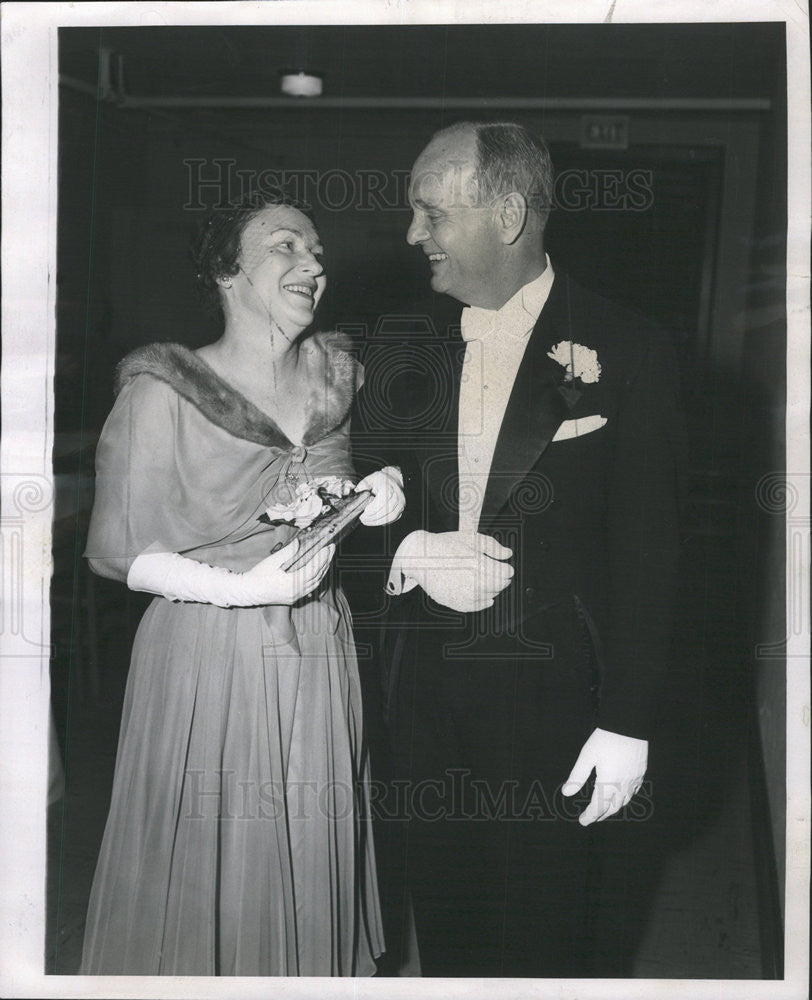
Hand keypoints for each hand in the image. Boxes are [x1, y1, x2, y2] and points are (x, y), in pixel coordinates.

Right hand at [240, 538, 334, 605]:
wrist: (248, 591)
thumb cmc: (258, 575)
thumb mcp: (272, 560)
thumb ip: (288, 551)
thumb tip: (299, 542)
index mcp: (291, 583)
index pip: (313, 570)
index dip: (322, 558)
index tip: (327, 547)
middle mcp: (296, 592)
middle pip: (317, 576)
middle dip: (326, 561)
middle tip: (331, 548)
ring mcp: (295, 596)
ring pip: (316, 583)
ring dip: (323, 570)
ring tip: (327, 557)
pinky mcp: (293, 598)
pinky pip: (310, 588)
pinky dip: (316, 578)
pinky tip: (318, 570)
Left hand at [356, 466, 405, 525]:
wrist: (394, 480)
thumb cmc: (381, 480)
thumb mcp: (371, 478)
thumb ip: (363, 484)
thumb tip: (356, 491)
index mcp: (389, 487)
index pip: (382, 500)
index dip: (373, 508)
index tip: (365, 512)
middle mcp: (397, 496)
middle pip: (386, 510)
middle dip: (373, 516)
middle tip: (362, 518)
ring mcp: (400, 503)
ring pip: (390, 516)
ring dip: (377, 521)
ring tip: (366, 521)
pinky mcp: (401, 510)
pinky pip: (393, 519)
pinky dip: (383, 522)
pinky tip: (374, 521)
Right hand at [386, 530, 512, 611]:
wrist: (420, 556)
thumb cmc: (446, 544)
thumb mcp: (471, 538)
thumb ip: (493, 547)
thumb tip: (508, 554)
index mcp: (478, 565)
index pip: (506, 574)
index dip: (507, 569)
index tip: (504, 566)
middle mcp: (472, 583)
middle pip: (500, 586)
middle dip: (501, 579)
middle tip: (496, 572)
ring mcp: (463, 595)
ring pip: (489, 597)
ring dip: (492, 589)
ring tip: (484, 579)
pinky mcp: (454, 602)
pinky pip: (476, 607)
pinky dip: (483, 602)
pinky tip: (486, 597)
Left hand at [562, 727, 647, 825]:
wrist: (628, 724)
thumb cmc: (605, 738)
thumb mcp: (587, 756)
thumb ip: (577, 776)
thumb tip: (566, 793)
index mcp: (608, 782)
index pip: (598, 807)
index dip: (590, 816)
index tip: (583, 821)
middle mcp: (623, 784)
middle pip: (613, 807)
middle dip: (601, 815)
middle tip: (592, 818)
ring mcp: (634, 778)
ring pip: (625, 801)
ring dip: (614, 808)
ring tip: (606, 810)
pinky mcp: (641, 771)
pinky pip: (634, 791)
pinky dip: (626, 798)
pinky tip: (622, 796)